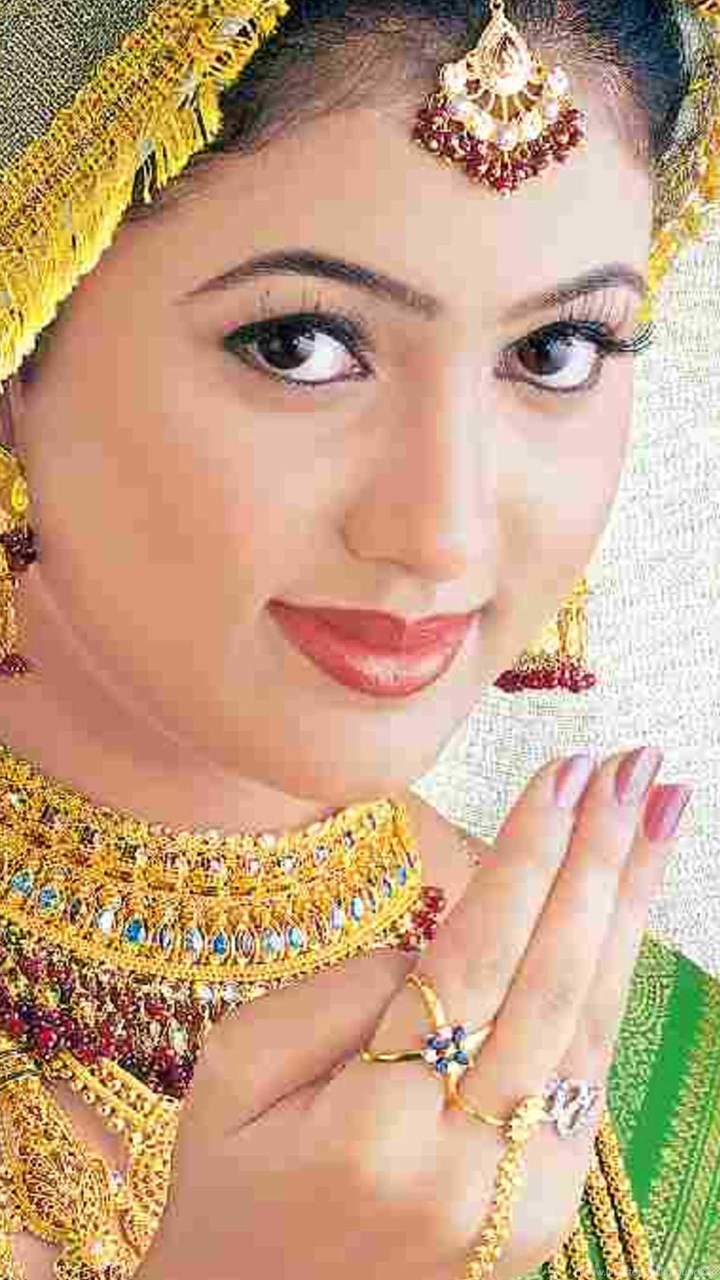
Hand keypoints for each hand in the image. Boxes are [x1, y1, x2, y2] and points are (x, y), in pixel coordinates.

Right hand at [136, 749, 689, 1279]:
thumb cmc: (227, 1188)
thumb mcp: (233, 1072)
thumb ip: (340, 992)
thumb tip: (444, 938)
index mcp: (376, 1133)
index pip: (475, 962)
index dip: (526, 860)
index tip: (566, 772)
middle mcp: (469, 1171)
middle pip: (556, 985)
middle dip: (601, 861)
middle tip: (636, 766)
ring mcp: (522, 1199)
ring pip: (593, 1024)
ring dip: (628, 907)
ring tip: (659, 813)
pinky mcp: (543, 1204)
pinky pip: (587, 1068)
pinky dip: (611, 976)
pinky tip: (626, 906)